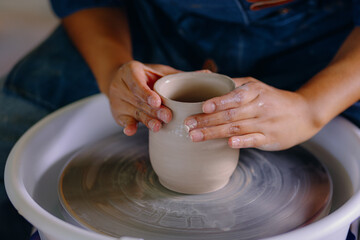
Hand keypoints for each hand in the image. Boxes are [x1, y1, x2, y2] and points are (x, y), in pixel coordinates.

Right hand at [108, 61, 179, 135]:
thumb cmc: (147, 76)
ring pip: (134, 112)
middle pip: (138, 100)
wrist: (121, 81)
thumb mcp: (159, 72)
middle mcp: (120, 85)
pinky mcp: (117, 114)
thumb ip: (179, 75)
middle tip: (167, 117)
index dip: (146, 93)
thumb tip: (208, 73)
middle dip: (153, 110)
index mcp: (130, 70)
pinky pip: (123, 121)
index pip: (137, 82)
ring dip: (146, 120)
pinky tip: (131, 131)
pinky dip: (128, 126)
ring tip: (158, 127)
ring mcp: (117, 101)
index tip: (157, 101)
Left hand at [184, 77, 320, 150]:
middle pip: (231, 114)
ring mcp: (265, 124)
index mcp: (254, 91)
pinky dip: (241, 142)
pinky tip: (228, 144)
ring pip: (237, 128)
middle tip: (188, 124)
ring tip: (195, 136)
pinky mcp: (269, 139)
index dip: (219, 102)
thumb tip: (203, 76)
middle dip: (207, 120)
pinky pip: (253, 140)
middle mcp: (259, 107)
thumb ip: (231, 83)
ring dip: (214, 133)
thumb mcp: (255, 86)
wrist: (304, 113)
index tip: (203, 106)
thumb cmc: (271, 99)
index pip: (235, 96)